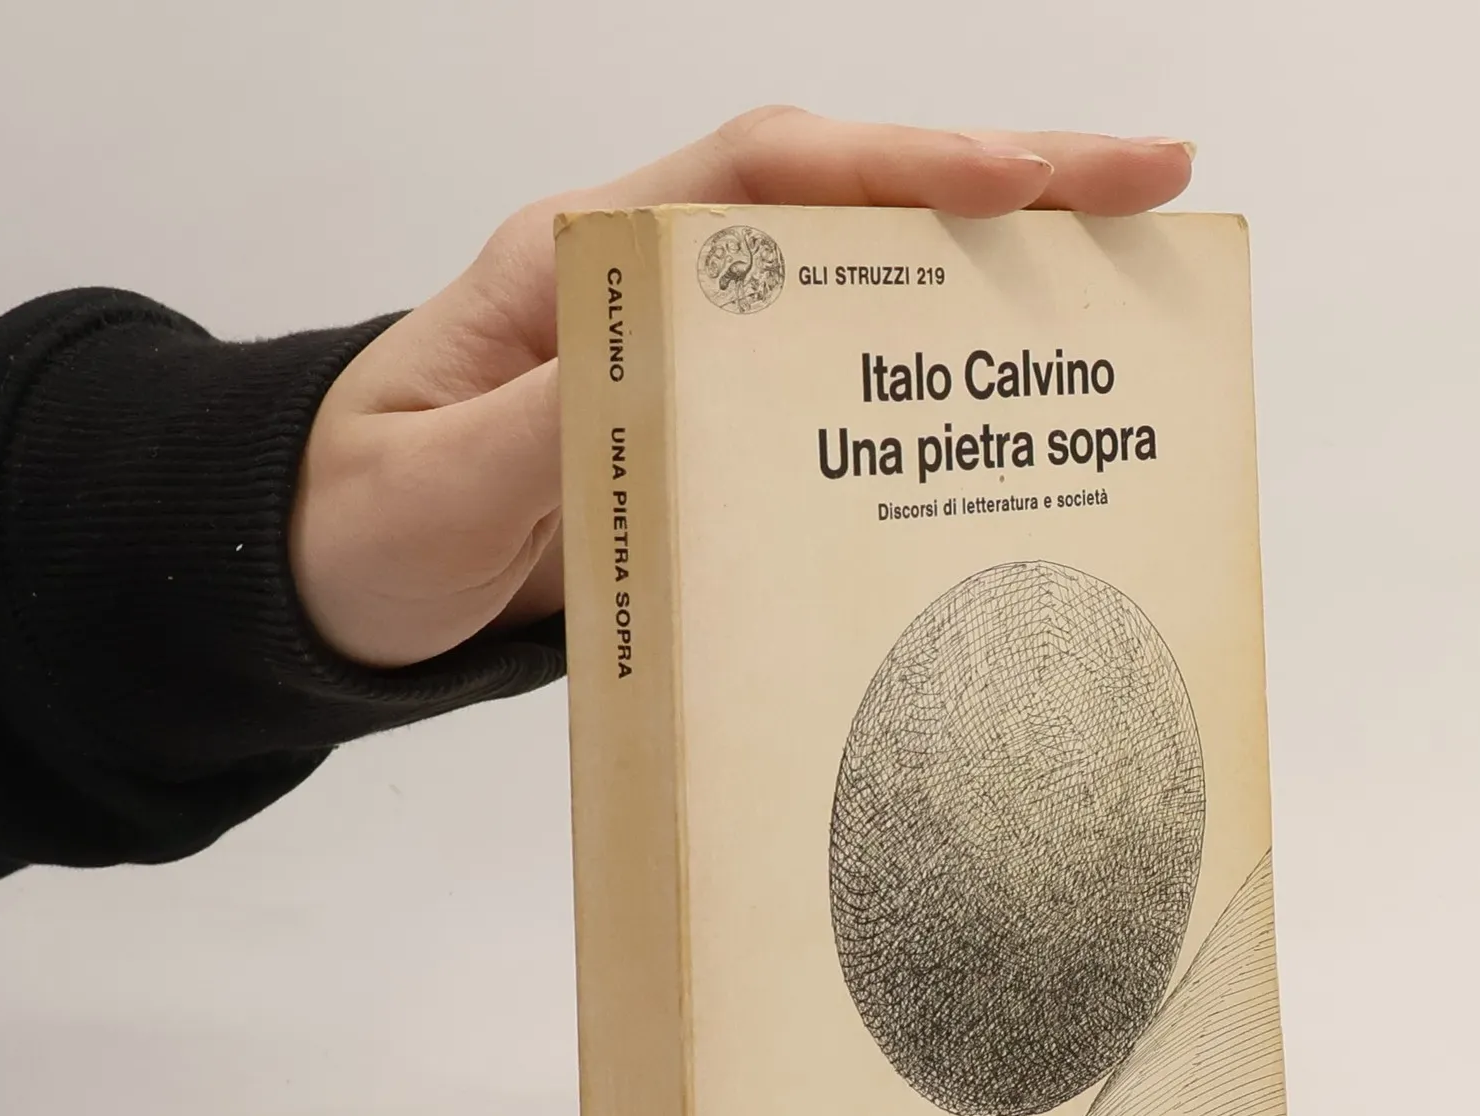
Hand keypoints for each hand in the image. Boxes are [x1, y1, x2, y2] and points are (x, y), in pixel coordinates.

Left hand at [289, 108, 1193, 668]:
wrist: (327, 582)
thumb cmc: (359, 528)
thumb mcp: (432, 489)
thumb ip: (536, 432)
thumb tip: (666, 370)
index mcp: (577, 264)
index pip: (762, 180)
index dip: (899, 169)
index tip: (1024, 179)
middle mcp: (650, 284)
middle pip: (845, 203)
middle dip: (1000, 185)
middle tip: (1151, 187)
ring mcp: (689, 352)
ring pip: (859, 282)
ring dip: (988, 268)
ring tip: (1125, 273)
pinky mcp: (709, 427)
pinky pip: (838, 377)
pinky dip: (930, 369)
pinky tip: (1011, 393)